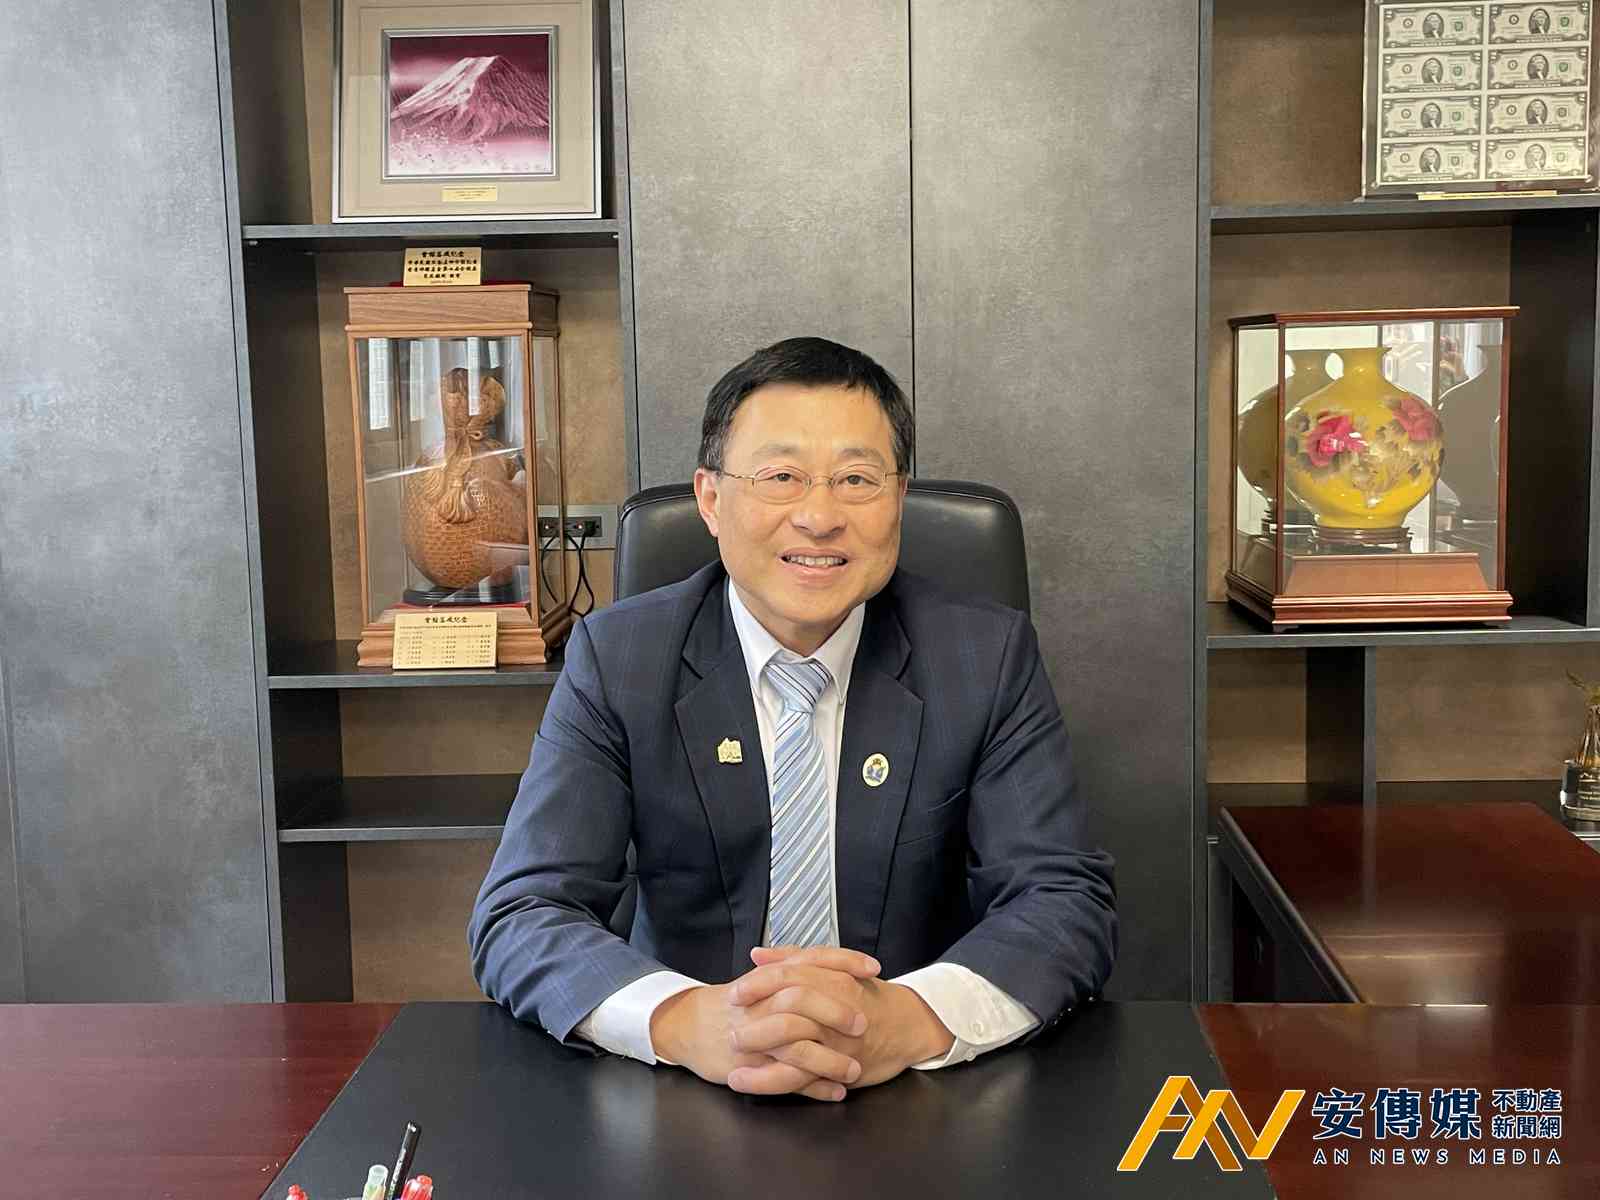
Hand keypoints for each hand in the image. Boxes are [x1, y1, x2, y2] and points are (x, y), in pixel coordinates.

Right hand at [649, 946, 882, 1101]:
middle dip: (837, 1013)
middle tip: (864, 1024)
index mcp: (771, 978)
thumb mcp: (762, 979)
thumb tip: (837, 965)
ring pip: (798, 1047)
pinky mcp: (750, 1067)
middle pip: (804, 1001)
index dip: (845, 961)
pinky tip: (835, 1093)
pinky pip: (786, 1080)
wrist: (690, 1025)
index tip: (873, 969)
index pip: (812, 959)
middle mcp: (763, 1004)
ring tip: (856, 1070)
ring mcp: (757, 1037)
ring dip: (832, 1060)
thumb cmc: (734, 1003)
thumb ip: (794, 967)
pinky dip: (814, 1088)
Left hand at [726, 945, 955, 1093]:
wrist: (907, 1024)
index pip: (788, 975)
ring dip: (756, 1052)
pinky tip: (743, 1082)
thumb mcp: (834, 969)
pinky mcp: (837, 1066)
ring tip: (729, 1057)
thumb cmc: (865, 995)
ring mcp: (837, 1039)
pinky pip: (797, 1077)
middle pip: (787, 1008)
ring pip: (791, 1045)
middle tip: (730, 1027)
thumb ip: (795, 959)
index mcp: (831, 977)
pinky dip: (767, 1081)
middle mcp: (834, 1006)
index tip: (734, 994)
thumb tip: (757, 954)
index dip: (757, 984)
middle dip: (754, 1019)